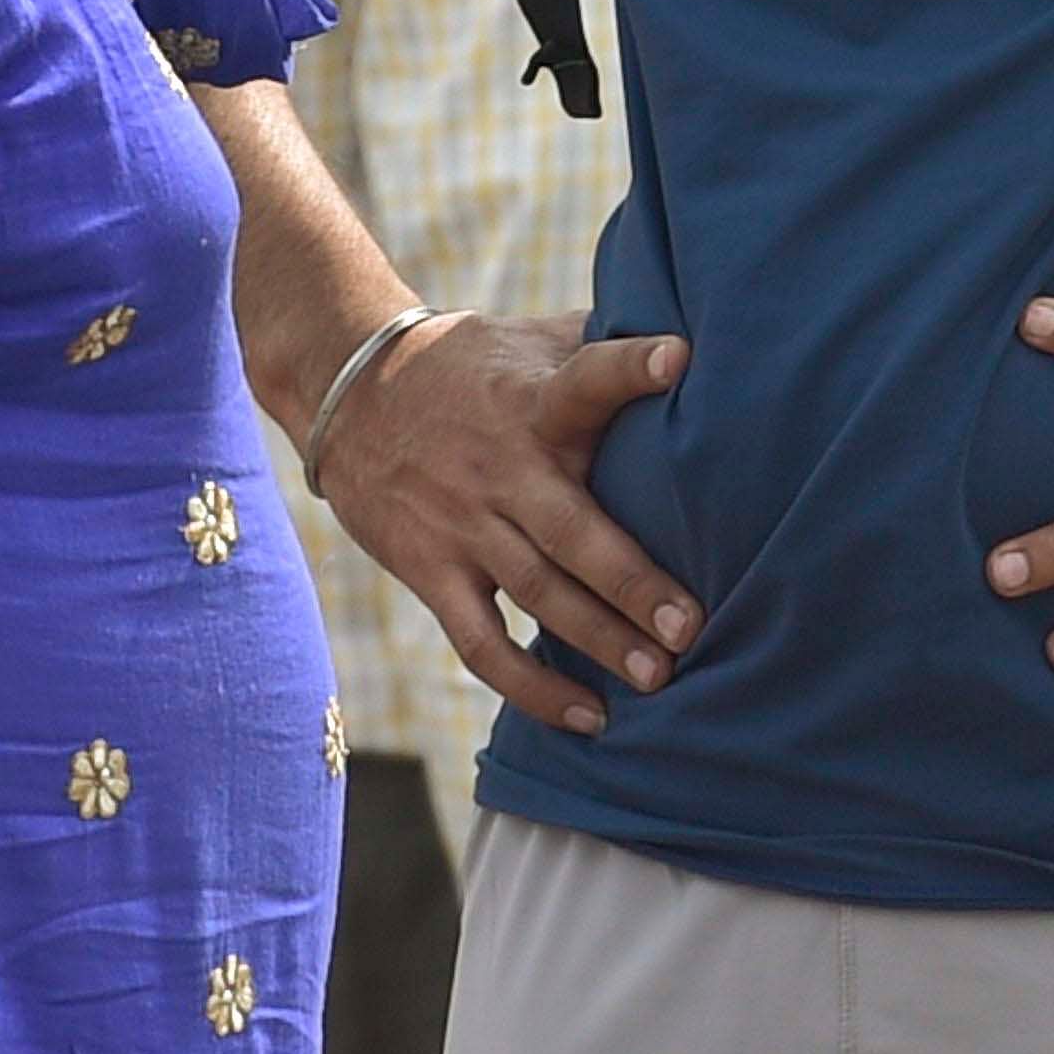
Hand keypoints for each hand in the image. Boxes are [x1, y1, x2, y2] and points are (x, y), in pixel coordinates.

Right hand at [308, 310, 694, 735]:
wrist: (352, 390)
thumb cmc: (474, 365)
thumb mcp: (533, 339)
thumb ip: (605, 342)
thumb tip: (701, 337)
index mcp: (537, 399)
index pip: (587, 377)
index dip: (630, 368)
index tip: (678, 358)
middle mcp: (503, 466)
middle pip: (570, 529)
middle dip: (630, 581)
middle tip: (689, 628)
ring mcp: (464, 524)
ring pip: (535, 593)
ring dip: (596, 641)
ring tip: (657, 680)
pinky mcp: (432, 570)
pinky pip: (482, 642)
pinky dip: (531, 686)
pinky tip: (587, 716)